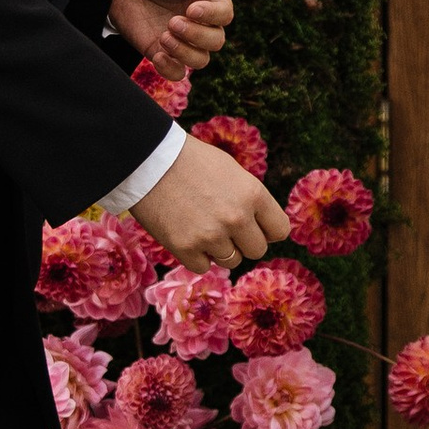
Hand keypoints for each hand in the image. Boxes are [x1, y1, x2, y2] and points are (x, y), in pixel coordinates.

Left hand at [112, 0, 231, 80]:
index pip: (225, 13)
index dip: (213, 15)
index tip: (192, 10)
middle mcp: (199, 21)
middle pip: (216, 40)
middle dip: (197, 35)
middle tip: (173, 22)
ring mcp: (182, 39)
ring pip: (201, 59)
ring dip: (185, 53)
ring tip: (163, 37)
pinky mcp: (161, 52)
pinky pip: (177, 72)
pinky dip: (171, 70)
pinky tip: (157, 57)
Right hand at [131, 139, 288, 269]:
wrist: (148, 160)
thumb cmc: (191, 161)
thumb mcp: (232, 172)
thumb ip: (250, 200)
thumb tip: (260, 227)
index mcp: (253, 194)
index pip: (280, 231)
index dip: (267, 230)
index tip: (255, 226)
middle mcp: (237, 218)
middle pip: (257, 251)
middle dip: (243, 242)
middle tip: (225, 228)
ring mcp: (211, 236)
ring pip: (231, 261)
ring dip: (220, 249)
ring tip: (203, 227)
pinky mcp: (185, 249)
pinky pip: (204, 267)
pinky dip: (197, 257)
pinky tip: (188, 236)